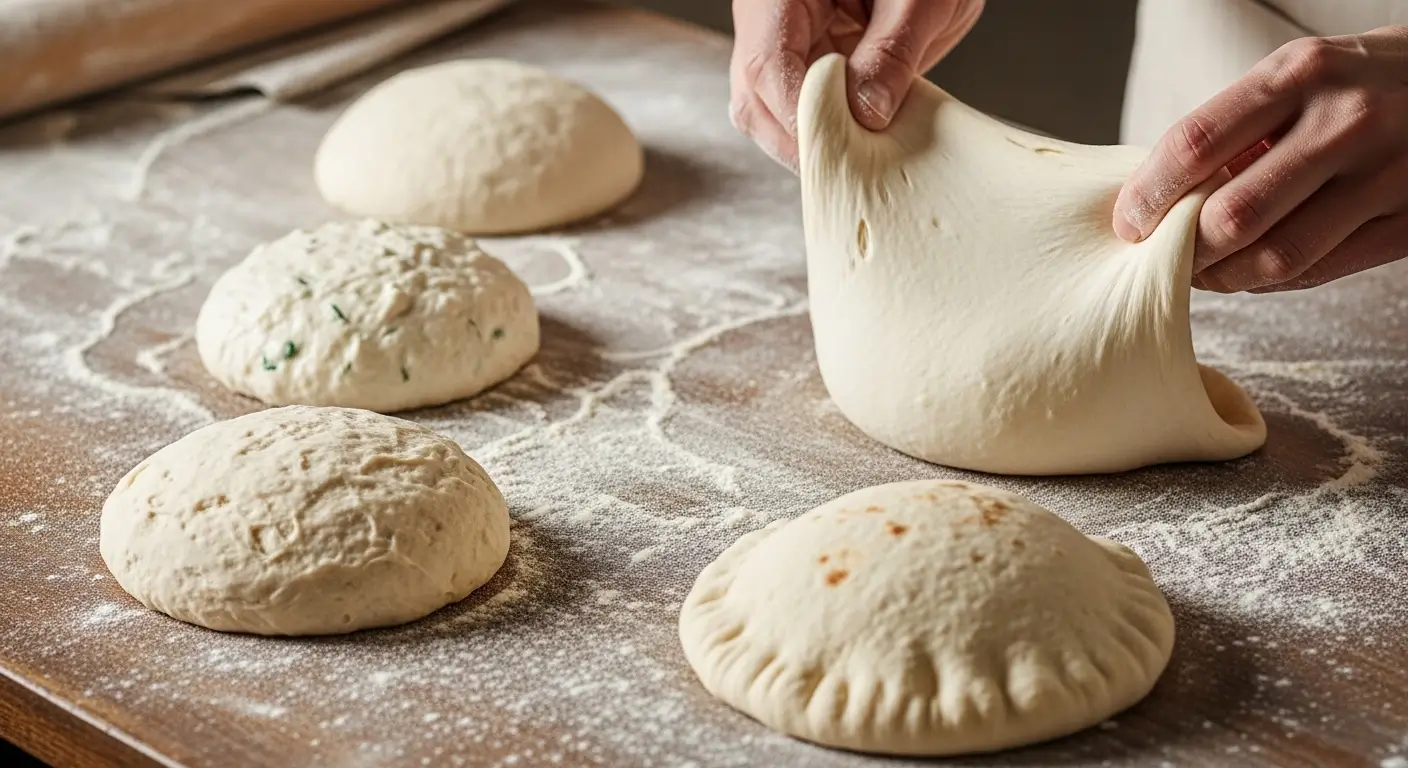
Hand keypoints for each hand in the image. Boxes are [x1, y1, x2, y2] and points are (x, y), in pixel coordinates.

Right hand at [730, 0, 984, 170]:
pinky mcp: (802, 55)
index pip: (767, 66)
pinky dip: (826, 127)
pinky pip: (797, 104)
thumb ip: (893, 51)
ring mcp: (779, 37)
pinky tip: (861, 138)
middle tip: (850, 170)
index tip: (838, 151)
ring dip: (812, 138)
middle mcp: (767, 14)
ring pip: (768, 109)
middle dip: (800, 141)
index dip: (799, 118)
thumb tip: (866, 116)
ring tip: (859, 155)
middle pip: (755, 97)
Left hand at [1113, 26, 1407, 292]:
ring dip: (1223, 276)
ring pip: (1275, 256)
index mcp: (1301, 74)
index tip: (1128, 222)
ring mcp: (1385, 175)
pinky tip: (1253, 269)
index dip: (1149, 194)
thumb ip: (1234, 132)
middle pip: (1232, 215)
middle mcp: (1346, 122)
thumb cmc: (1354, 84)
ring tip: (1204, 269)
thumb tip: (1157, 199)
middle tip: (1163, 255)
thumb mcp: (1296, 78)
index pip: (1196, 144)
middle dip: (1183, 248)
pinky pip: (1318, 272)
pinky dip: (1270, 281)